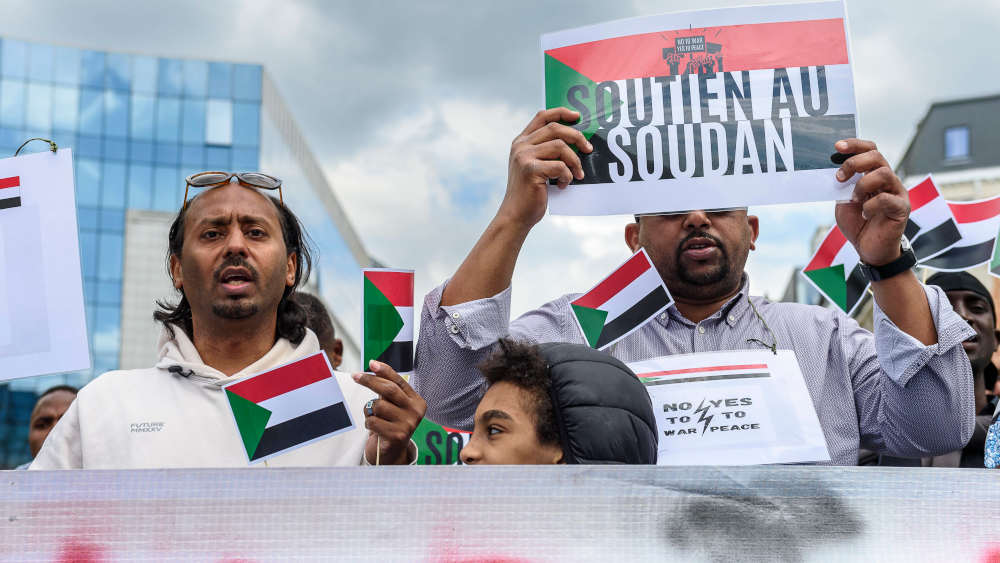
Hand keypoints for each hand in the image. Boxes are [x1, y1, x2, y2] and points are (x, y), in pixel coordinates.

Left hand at [352, 360, 426, 464]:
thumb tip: (374, 366)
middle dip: (370, 381)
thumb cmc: (391, 423)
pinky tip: (374, 428)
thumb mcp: (394, 405)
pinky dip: (368, 423)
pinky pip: (373, 421)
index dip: (385, 371)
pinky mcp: (397, 436)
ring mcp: (408, 424)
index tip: (371, 363)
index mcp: (417, 401)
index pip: (399, 381)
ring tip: (373, 417)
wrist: (393, 452)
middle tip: (355, 376)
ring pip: (378, 406)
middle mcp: (415, 412)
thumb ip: (388, 389)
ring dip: (369, 410)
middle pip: (389, 390)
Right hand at [497, 107, 592, 229]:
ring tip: (577, 175)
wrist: (516, 215)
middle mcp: (520, 145)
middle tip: (588, 150)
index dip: (562, 112)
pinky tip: (563, 185)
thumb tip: (576, 141)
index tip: (578, 117)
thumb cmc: (530, 192)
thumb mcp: (534, 166)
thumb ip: (546, 151)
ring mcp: (523, 157)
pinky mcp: (530, 170)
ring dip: (574, 161)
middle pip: (555, 128)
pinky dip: (567, 176)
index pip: (542, 116)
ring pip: (560, 147)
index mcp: (521, 141)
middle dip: (577, 137)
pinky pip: (559, 166)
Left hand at [833, 139, 908, 265]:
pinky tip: (864, 214)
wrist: (869, 249)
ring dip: (862, 185)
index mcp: (873, 175)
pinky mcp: (902, 208)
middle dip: (854, 162)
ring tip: (854, 199)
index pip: (870, 150)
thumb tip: (832, 171)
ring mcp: (897, 193)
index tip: (837, 146)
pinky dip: (870, 206)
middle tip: (839, 177)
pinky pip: (886, 199)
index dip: (855, 145)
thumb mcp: (843, 202)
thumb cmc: (858, 224)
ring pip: (883, 173)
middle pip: (876, 156)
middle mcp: (887, 180)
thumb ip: (841, 186)